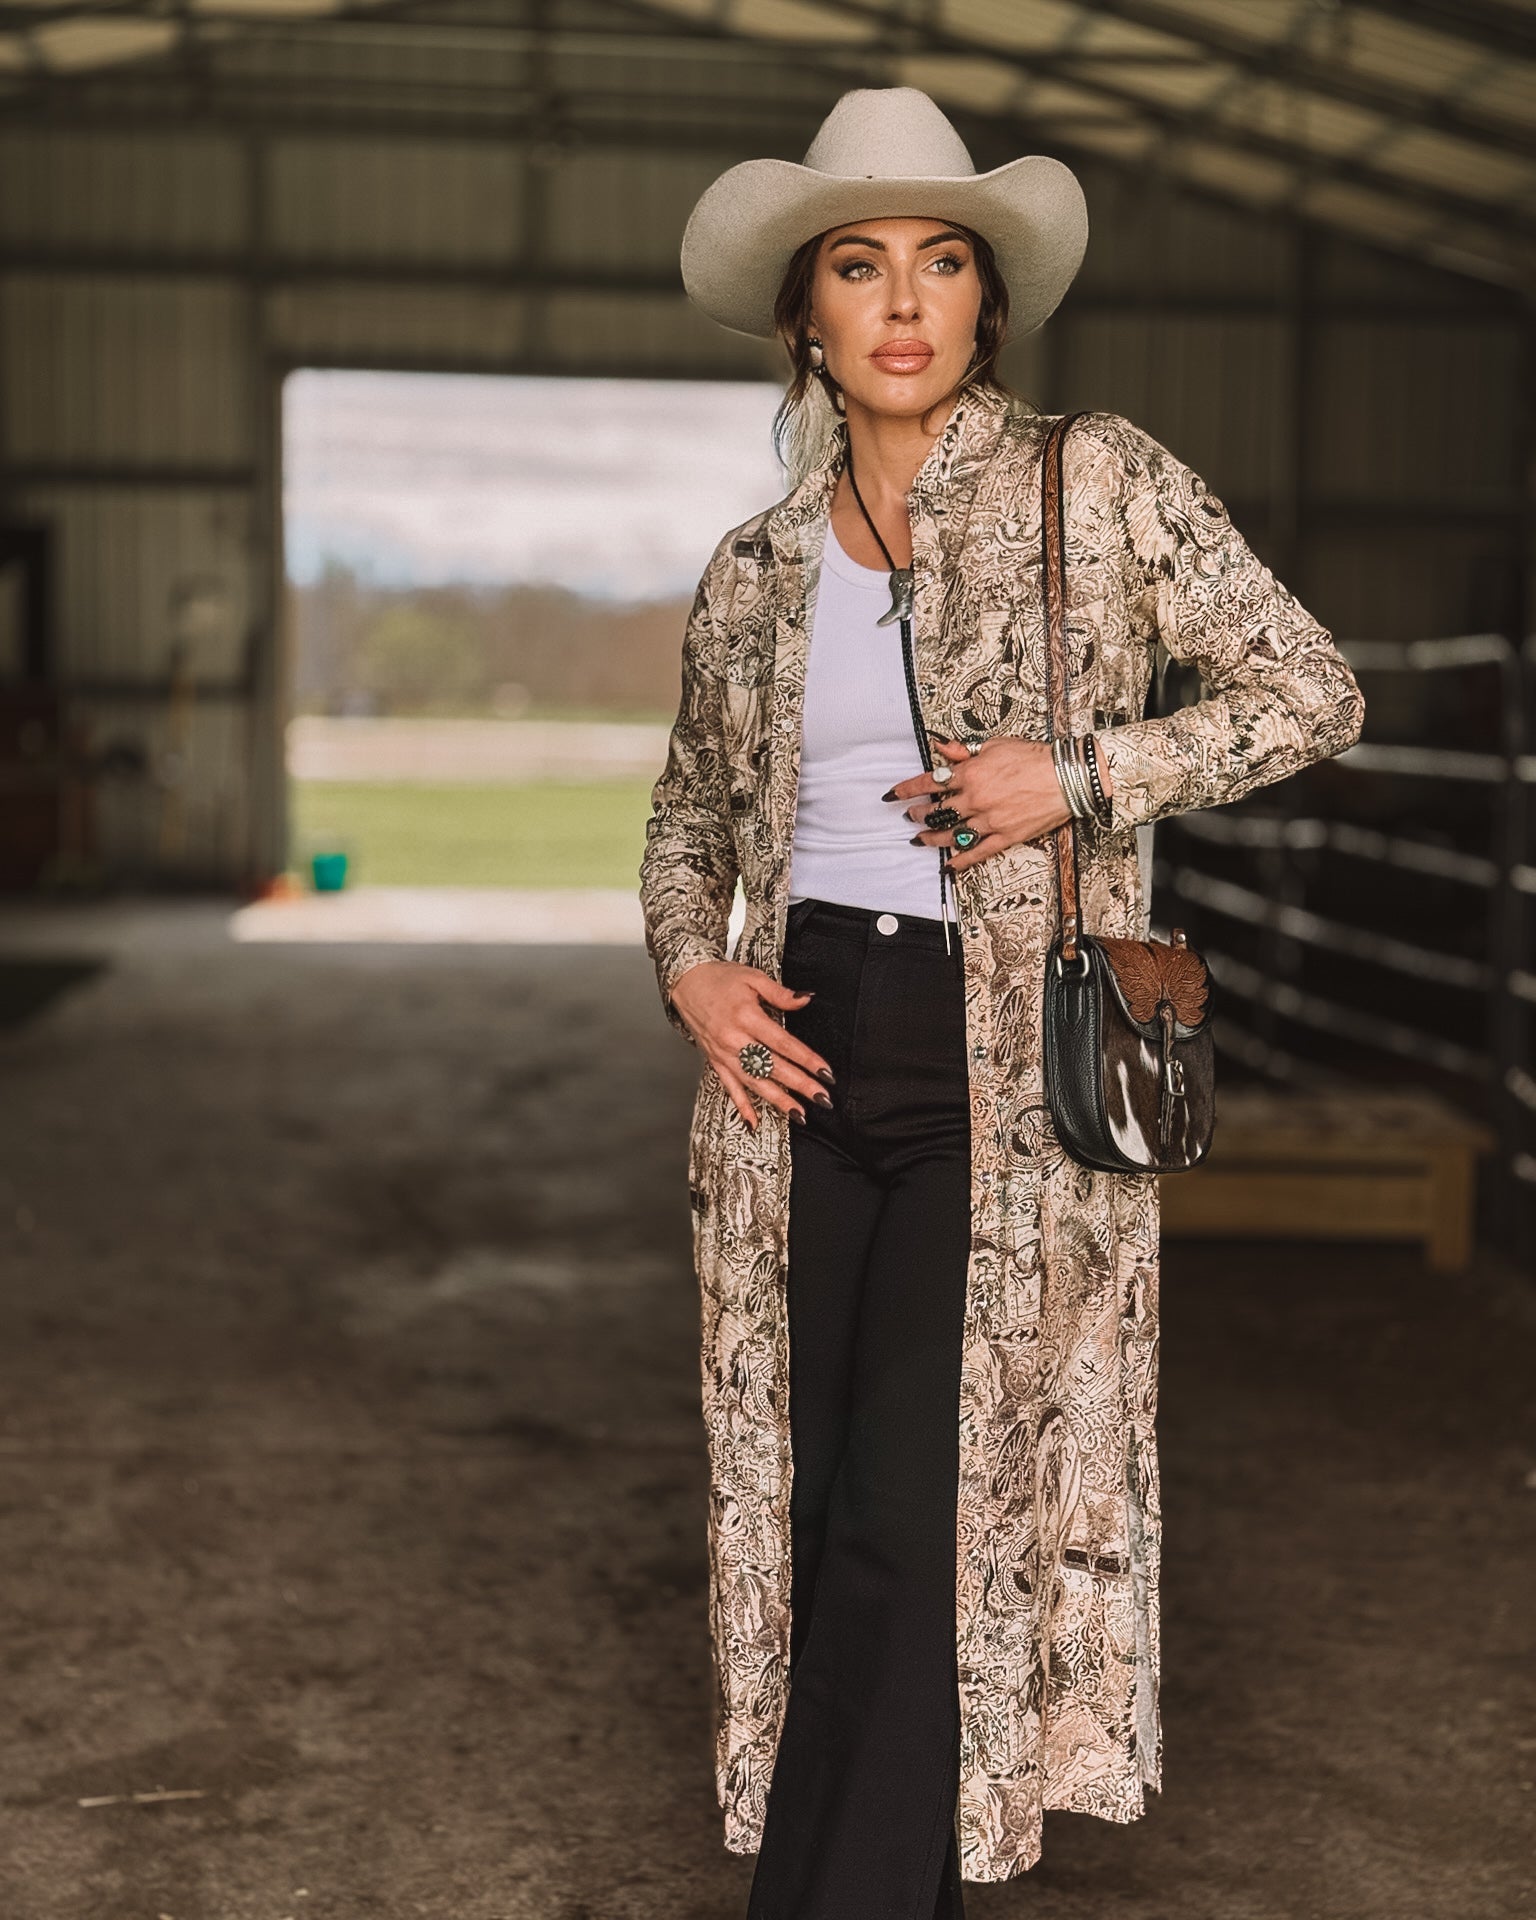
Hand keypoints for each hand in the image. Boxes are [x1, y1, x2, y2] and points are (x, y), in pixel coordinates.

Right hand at [668, 961, 833, 1130]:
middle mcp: (734, 1039)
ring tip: (800, 1114)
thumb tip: (807, 999)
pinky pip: (729, 1088)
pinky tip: (755, 1123)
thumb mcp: (753, 978)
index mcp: (746, 1017)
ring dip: (777, 1101)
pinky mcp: (715, 1061)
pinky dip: (742, 1107)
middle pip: (773, 1067)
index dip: (806, 1059)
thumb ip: (781, 993)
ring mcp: (724, 1054)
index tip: (825, 1072)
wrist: (686, 982)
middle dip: (800, 1085)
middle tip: (823, 1098)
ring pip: (754, 1083)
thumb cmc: (720, 979)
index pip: (783, 1043)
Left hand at [885, 735, 1113, 873]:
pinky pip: (977, 852)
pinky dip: (961, 861)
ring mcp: (989, 820)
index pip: (930, 782)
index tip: (894, 795)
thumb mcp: (994, 746)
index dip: (908, 789)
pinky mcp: (1005, 836)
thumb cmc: (1033, 757)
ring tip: (920, 839)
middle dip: (919, 814)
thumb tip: (940, 746)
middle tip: (911, 816)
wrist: (1066, 776)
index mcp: (970, 774)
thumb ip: (963, 751)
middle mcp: (975, 799)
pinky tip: (948, 865)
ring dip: (932, 837)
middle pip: (938, 810)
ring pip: (952, 834)